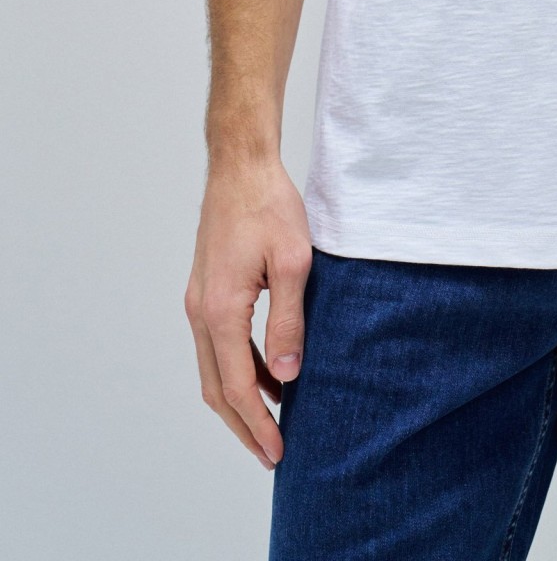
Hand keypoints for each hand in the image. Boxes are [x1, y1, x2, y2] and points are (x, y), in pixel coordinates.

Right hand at [184, 158, 312, 469]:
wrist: (240, 166)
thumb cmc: (269, 206)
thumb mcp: (293, 261)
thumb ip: (288, 320)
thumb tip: (287, 375)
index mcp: (220, 310)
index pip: (236, 386)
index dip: (257, 423)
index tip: (277, 452)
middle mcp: (200, 312)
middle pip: (216, 388)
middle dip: (243, 425)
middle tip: (272, 455)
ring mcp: (199, 301)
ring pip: (214, 369)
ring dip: (240, 400)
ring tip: (272, 424)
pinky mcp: (206, 290)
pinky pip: (218, 345)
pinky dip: (239, 369)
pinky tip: (268, 374)